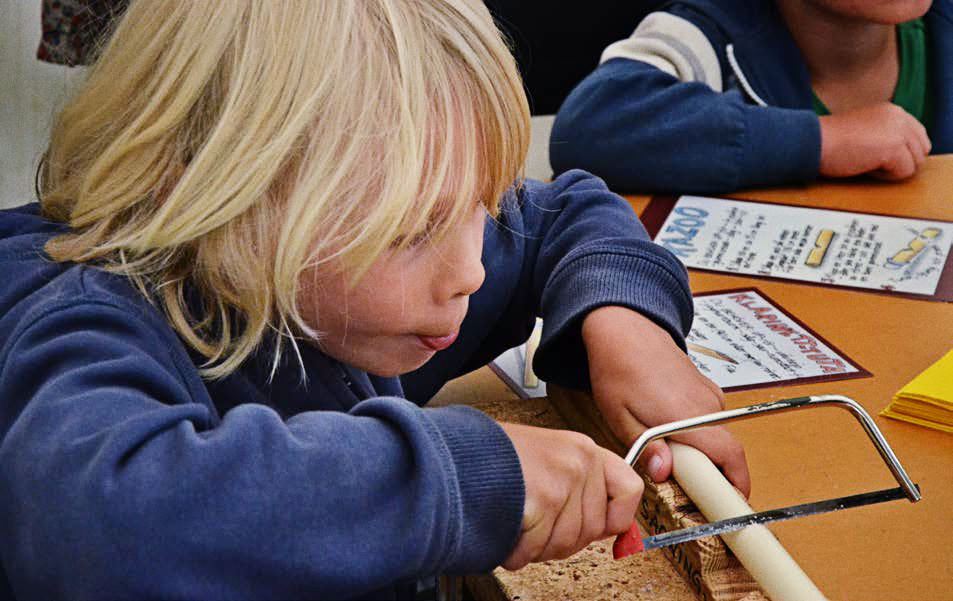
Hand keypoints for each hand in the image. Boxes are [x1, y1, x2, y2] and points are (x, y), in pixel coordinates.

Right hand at [498, 422, 642, 569]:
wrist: (454, 452)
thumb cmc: (491, 456)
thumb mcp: (547, 458)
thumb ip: (579, 487)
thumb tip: (611, 529)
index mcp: (583, 449)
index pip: (630, 489)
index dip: (618, 519)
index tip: (606, 532)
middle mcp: (579, 461)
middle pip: (593, 529)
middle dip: (562, 539)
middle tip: (537, 526)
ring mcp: (563, 479)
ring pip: (567, 544)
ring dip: (537, 547)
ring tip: (519, 524)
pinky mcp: (542, 499)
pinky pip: (537, 548)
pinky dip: (517, 551)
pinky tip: (507, 532)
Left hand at [582, 306, 749, 496]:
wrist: (625, 330)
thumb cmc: (619, 371)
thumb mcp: (621, 418)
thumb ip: (646, 449)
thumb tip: (665, 473)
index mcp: (688, 415)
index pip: (730, 456)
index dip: (736, 484)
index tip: (730, 504)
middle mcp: (707, 405)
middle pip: (726, 452)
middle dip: (714, 475)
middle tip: (689, 489)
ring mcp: (709, 395)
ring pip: (717, 436)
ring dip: (703, 453)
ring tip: (672, 457)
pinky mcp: (706, 389)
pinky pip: (710, 421)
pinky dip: (699, 434)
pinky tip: (672, 432)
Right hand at [819, 102, 930, 180]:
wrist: (813, 141)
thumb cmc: (830, 140)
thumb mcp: (864, 130)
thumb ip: (886, 135)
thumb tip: (902, 155)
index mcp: (893, 111)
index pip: (918, 137)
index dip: (903, 153)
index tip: (879, 157)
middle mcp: (900, 117)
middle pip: (921, 150)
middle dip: (901, 162)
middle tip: (872, 161)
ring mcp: (898, 131)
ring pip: (915, 163)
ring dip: (892, 169)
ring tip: (867, 163)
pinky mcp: (893, 148)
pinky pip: (904, 173)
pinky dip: (885, 176)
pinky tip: (865, 167)